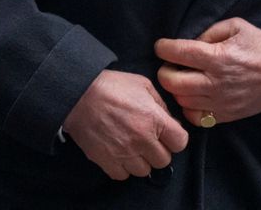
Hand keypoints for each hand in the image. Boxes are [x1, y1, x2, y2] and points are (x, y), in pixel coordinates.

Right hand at [63, 69, 188, 179]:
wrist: (80, 95)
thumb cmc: (112, 86)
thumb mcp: (143, 84)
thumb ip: (160, 104)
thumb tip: (170, 120)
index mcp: (154, 119)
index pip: (180, 142)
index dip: (176, 137)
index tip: (169, 133)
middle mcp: (142, 140)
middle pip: (164, 160)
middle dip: (160, 149)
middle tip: (150, 138)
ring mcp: (124, 153)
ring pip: (145, 171)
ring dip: (142, 160)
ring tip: (133, 144)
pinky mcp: (107, 162)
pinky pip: (124, 175)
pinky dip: (124, 166)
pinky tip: (120, 151)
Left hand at [155, 17, 260, 125]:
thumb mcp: (237, 27)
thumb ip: (210, 32)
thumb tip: (192, 42)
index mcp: (218, 58)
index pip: (179, 53)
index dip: (164, 48)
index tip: (161, 46)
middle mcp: (215, 83)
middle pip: (173, 82)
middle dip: (164, 71)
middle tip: (170, 64)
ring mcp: (219, 103)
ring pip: (181, 100)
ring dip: (175, 89)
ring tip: (181, 78)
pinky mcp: (225, 116)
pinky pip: (195, 117)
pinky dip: (188, 107)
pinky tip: (193, 95)